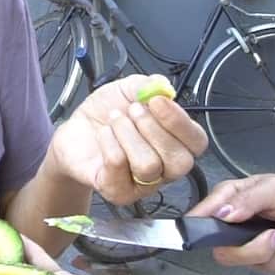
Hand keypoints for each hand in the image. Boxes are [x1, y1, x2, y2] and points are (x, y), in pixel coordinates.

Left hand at [50, 74, 207, 204]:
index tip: (156, 101)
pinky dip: (109, 142)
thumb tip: (163, 87)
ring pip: (148, 165)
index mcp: (176, 142)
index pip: (197, 142)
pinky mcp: (117, 190)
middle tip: (132, 111)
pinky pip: (118, 166)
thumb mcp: (130, 89)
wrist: (77, 131)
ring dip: (127, 134)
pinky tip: (104, 135)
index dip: (179, 121)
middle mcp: (165, 168)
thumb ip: (149, 84)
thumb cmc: (109, 114)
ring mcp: (142, 184)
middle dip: (152, 128)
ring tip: (115, 121)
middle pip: (179, 161)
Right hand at [188, 174, 274, 272]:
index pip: (201, 219)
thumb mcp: (274, 188)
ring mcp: (250, 247)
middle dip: (257, 249)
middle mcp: (234, 227)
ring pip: (257, 263)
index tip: (201, 237)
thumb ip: (248, 200)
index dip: (197, 230)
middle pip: (225, 254)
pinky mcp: (268, 261)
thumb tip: (223, 214)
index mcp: (228, 202)